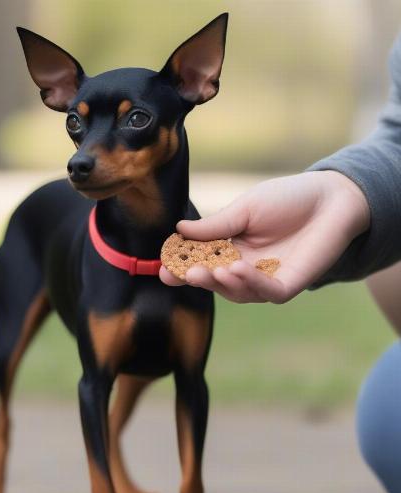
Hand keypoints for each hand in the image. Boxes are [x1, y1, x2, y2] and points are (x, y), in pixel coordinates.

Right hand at [160, 171, 369, 302]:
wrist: (332, 198)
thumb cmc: (287, 199)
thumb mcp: (244, 209)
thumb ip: (215, 225)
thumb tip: (179, 229)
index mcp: (230, 249)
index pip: (201, 263)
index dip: (181, 268)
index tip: (162, 269)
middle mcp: (244, 268)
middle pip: (215, 281)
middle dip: (198, 279)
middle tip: (183, 274)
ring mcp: (266, 279)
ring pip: (238, 292)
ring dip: (223, 284)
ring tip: (213, 271)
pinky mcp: (288, 285)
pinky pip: (266, 292)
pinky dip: (251, 284)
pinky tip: (237, 269)